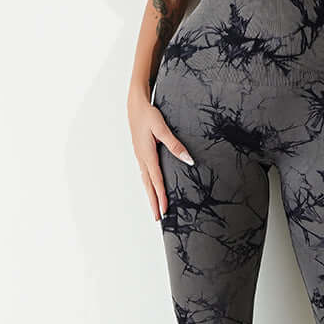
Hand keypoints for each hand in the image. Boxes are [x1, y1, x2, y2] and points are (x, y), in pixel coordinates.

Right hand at [128, 95, 194, 221]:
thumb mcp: (162, 128)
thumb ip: (175, 145)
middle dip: (153, 202)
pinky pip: (145, 174)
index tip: (165, 210)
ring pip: (145, 181)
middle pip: (148, 185)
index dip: (161, 196)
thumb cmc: (148, 115)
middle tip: (158, 218)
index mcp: (147, 154)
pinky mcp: (141, 153)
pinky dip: (148, 184)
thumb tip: (188, 160)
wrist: (135, 105)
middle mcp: (142, 158)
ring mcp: (140, 156)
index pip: (156, 180)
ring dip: (151, 195)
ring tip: (155, 208)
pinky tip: (152, 188)